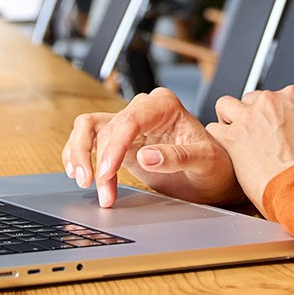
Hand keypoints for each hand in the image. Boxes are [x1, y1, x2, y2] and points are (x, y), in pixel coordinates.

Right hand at [61, 87, 239, 208]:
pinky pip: (90, 140)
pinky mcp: (121, 142)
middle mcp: (144, 109)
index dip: (113, 147)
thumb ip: (177, 157)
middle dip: (98, 161)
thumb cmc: (215, 164)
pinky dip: (79, 155)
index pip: (129, 120)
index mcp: (165, 105)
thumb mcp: (204, 161)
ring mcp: (130, 124)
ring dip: (81, 156)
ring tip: (84, 183)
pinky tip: (78, 172)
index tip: (107, 173)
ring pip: (89, 129)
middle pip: (105, 128)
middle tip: (100, 190)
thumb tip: (145, 156)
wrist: (214, 176)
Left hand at [206, 86, 293, 213]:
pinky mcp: (231, 136)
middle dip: (250, 116)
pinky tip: (228, 151)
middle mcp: (269, 102)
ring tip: (237, 138)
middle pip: (249, 99)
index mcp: (293, 98)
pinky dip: (219, 140)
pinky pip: (214, 129)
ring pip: (225, 105)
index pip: (274, 95)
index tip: (272, 127)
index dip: (271, 113)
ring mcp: (248, 117)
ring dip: (228, 119)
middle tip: (256, 138)